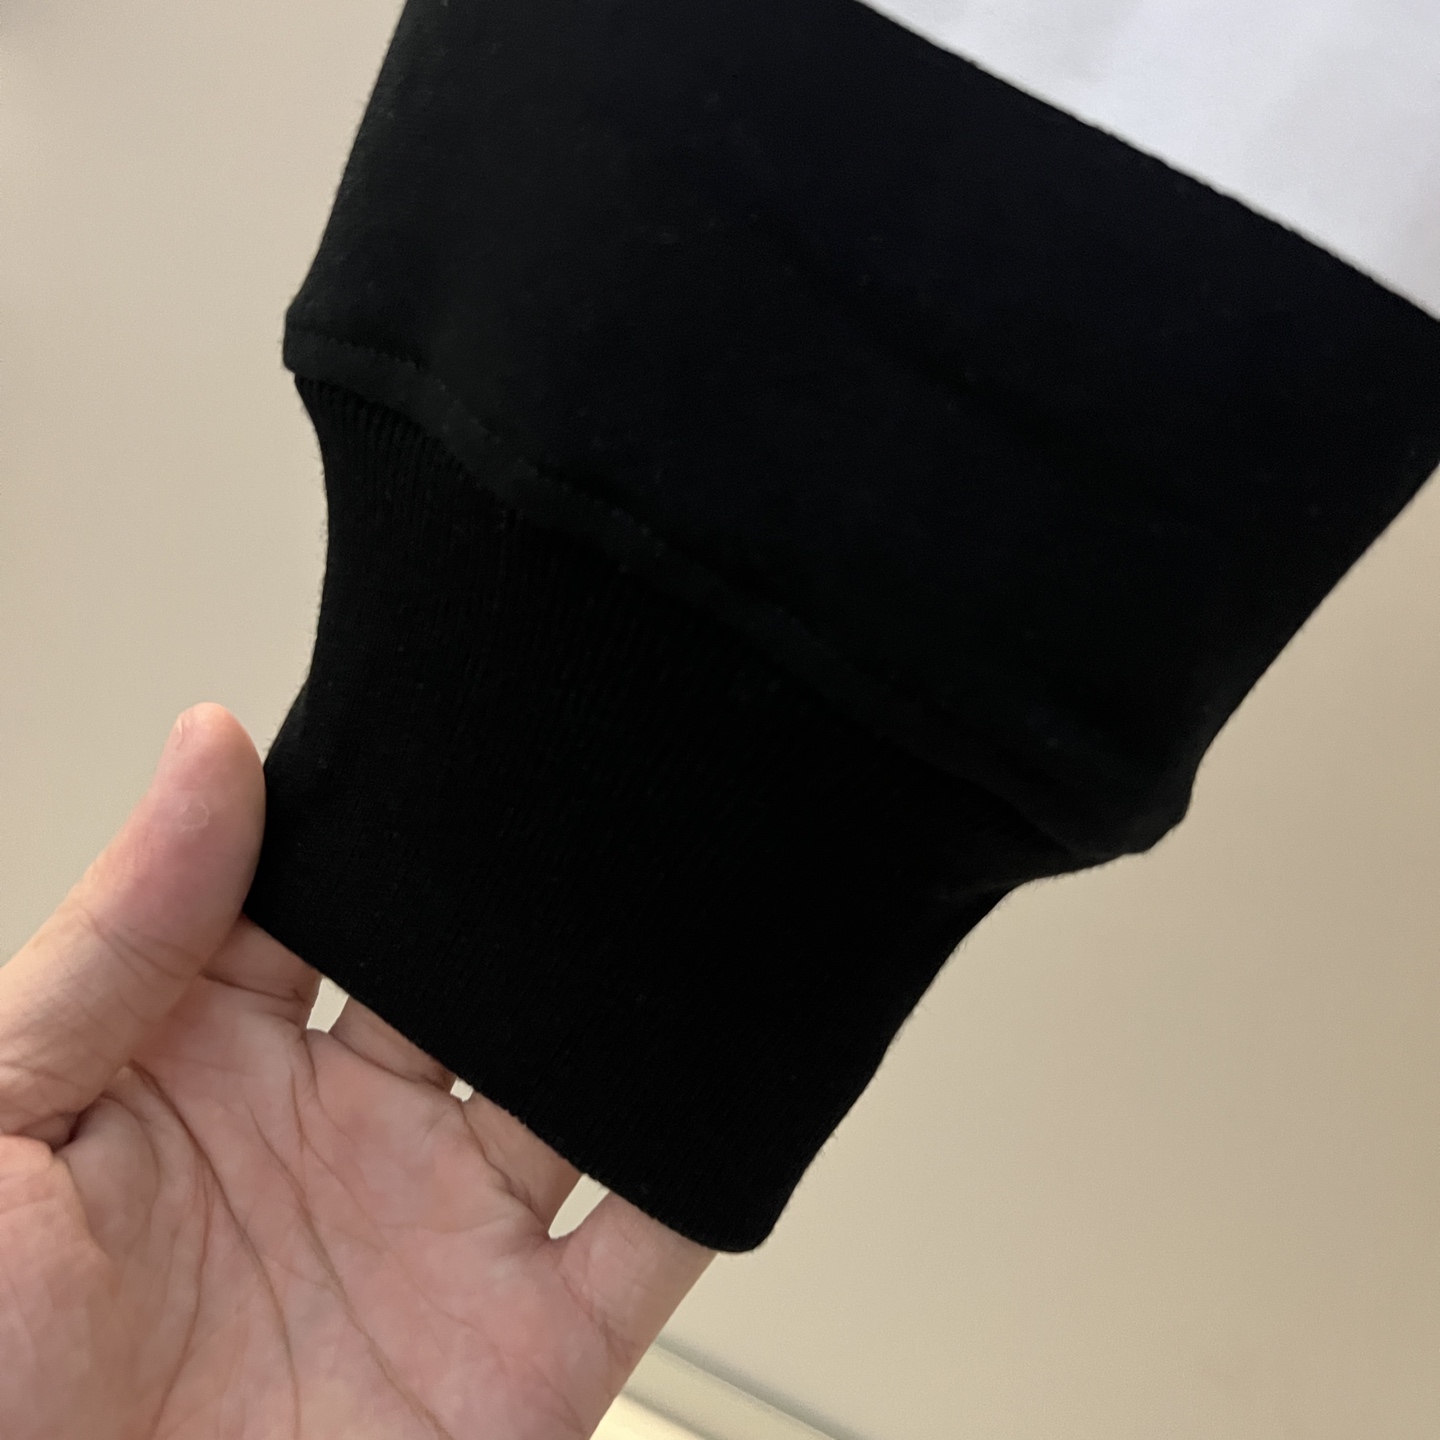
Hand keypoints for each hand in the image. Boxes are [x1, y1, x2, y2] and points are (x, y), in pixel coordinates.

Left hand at [0, 703, 712, 1439]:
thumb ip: (114, 941)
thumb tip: (208, 750)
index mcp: (211, 1065)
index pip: (321, 891)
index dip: (378, 807)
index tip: (446, 717)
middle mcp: (346, 1135)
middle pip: (469, 970)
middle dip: (523, 890)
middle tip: (583, 782)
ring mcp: (446, 1235)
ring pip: (579, 1083)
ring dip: (631, 1003)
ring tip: (676, 897)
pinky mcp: (533, 1351)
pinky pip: (655, 1236)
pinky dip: (711, 1158)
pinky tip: (735, 1071)